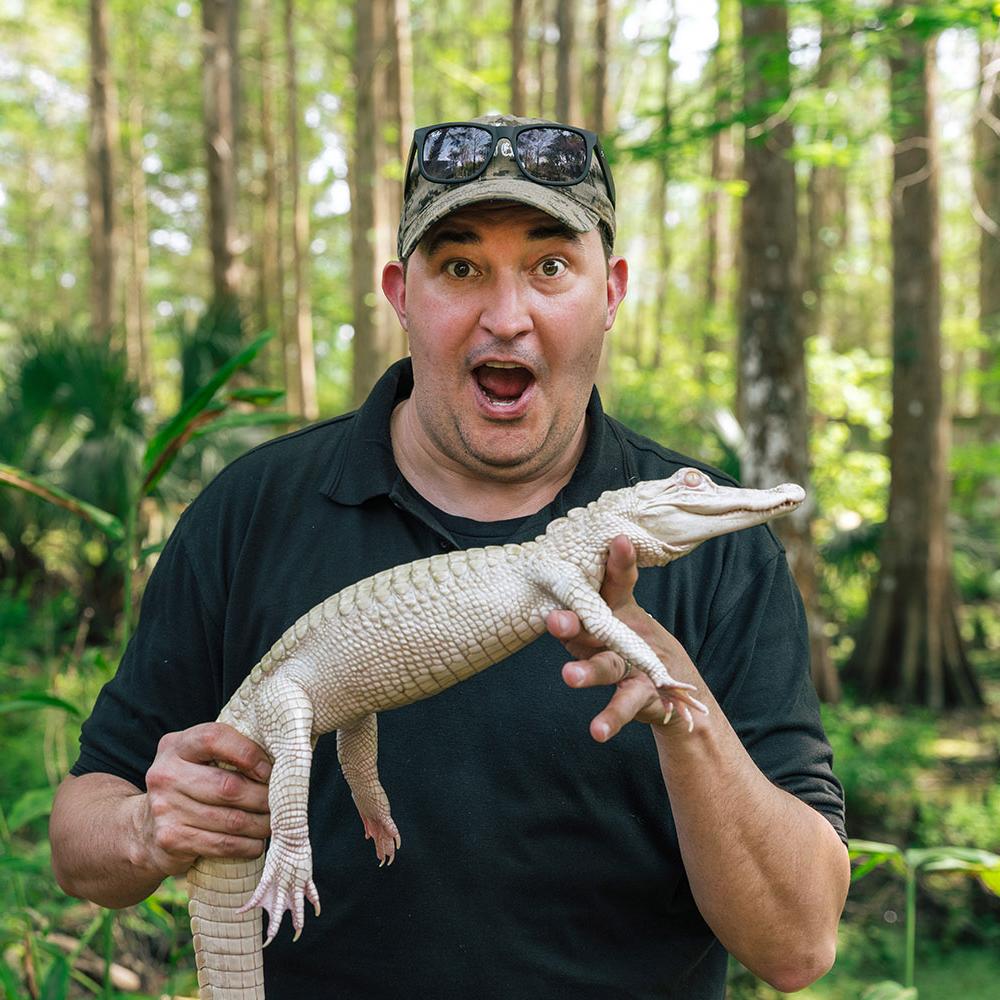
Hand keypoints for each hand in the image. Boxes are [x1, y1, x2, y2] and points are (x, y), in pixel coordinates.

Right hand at [139, 722, 271, 874]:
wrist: (143, 829)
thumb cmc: (189, 785)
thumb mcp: (198, 759)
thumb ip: (227, 751)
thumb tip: (281, 759)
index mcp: (176, 746)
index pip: (214, 738)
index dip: (248, 753)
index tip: (269, 769)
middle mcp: (165, 774)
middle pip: (229, 786)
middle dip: (263, 797)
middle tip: (282, 802)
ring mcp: (165, 809)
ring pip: (230, 819)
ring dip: (261, 824)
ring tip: (274, 823)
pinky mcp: (171, 839)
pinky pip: (221, 844)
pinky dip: (247, 845)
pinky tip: (257, 843)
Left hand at [546, 535, 703, 742]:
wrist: (672, 688)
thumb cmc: (623, 643)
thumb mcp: (610, 618)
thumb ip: (581, 604)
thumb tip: (539, 578)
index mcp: (616, 610)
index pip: (618, 582)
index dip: (619, 562)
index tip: (619, 540)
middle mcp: (624, 634)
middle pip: (599, 625)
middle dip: (576, 622)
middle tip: (555, 621)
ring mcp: (635, 665)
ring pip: (608, 666)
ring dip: (588, 672)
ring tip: (568, 677)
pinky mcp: (642, 695)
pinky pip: (623, 707)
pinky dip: (611, 719)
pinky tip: (598, 733)